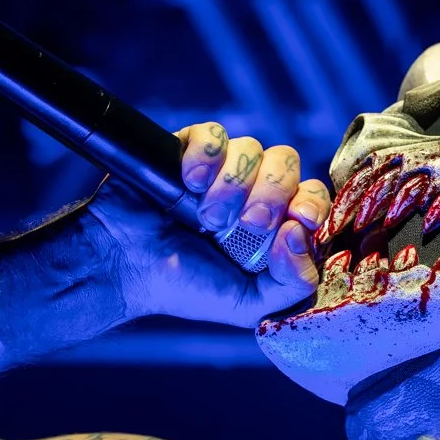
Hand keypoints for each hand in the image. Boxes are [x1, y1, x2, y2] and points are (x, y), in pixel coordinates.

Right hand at [86, 122, 332, 326]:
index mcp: (275, 224)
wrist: (126, 267)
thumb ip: (292, 285)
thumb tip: (301, 236)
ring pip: (253, 148)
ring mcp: (222, 169)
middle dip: (270, 195)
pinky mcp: (190, 149)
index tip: (294, 221)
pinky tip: (188, 183)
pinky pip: (214, 134)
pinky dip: (205, 158)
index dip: (310, 203)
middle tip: (244, 224)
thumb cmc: (186, 287)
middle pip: (288, 162)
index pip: (313, 195)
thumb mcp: (248, 305)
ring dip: (231, 186)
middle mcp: (253, 191)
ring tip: (205, 216)